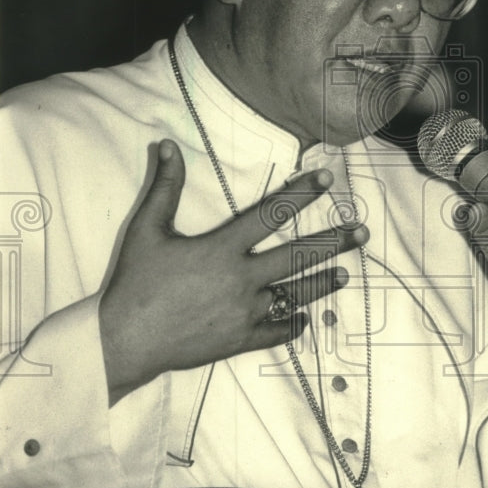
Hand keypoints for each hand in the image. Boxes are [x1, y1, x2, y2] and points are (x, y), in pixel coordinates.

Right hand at [99, 139, 367, 403]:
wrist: (126, 342)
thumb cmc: (135, 284)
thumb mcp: (147, 229)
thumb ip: (165, 187)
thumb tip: (166, 146)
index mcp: (222, 249)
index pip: (270, 214)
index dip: (301, 193)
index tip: (327, 179)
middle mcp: (241, 279)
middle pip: (297, 256)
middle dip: (332, 242)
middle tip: (361, 232)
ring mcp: (244, 313)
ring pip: (294, 295)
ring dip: (322, 283)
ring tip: (347, 274)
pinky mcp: (239, 340)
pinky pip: (276, 332)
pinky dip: (292, 325)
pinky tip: (305, 319)